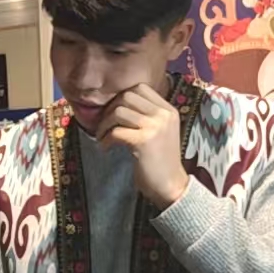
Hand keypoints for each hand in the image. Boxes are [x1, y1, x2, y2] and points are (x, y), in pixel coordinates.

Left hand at [98, 83, 187, 209]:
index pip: (140, 88)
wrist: (171, 185)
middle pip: (127, 96)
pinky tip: (106, 148)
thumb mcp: (160, 131)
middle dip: (109, 109)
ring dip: (104, 124)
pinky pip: (116, 132)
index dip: (121, 98)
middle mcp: (163, 114)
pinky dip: (105, 139)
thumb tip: (116, 104)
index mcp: (168, 110)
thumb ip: (146, 115)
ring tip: (102, 137)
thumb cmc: (160, 160)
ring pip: (119, 112)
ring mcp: (155, 126)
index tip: (113, 113)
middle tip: (104, 125)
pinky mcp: (144, 141)